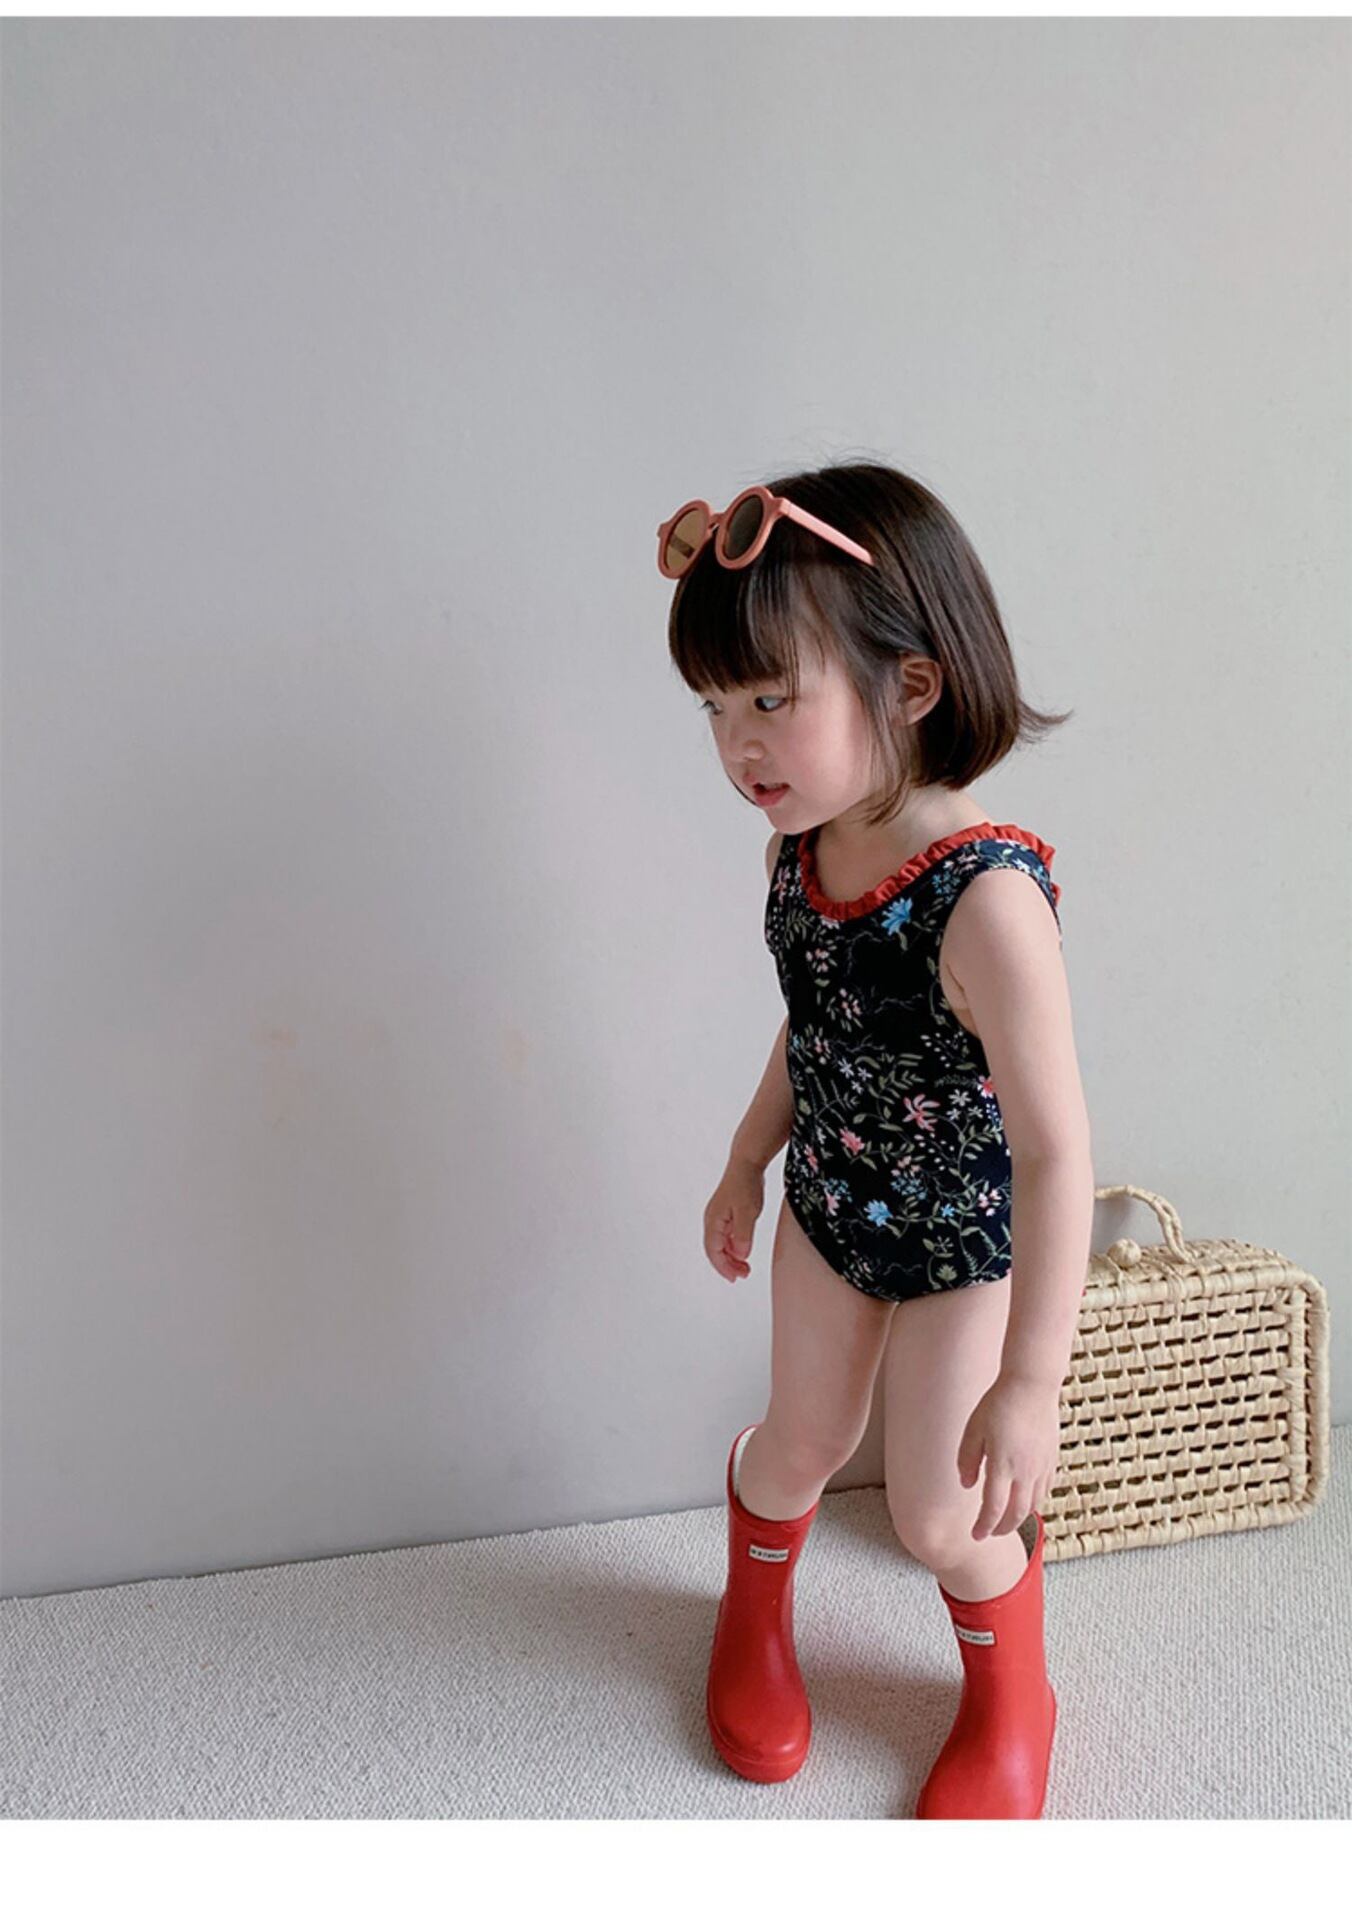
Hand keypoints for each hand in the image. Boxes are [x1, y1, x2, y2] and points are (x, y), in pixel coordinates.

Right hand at [703, 1157, 765, 1282]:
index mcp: (713, 1221)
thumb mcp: (748, 1212)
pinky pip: (726, 1236)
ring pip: (720, 1244)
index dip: (723, 1267)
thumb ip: (743, 1235)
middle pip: (715, 1250)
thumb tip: (740, 1255)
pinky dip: (733, 1247)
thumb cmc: (746, 1184)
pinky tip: (743, 1251)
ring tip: (745, 1267)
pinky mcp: (726, 1214)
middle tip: (743, 1275)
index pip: (714, 1251)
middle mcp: (712, 1220)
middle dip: (727, 1265)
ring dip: (731, 1258)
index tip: (735, 1278)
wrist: (747, 1163)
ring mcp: (718, 1217)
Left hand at [956, 1372, 1061, 1539]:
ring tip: (1005, 1521)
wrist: (1032, 1385)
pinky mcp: (1051, 1460)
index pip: (994, 1509)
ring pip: (1033, 1505)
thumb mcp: (974, 1429)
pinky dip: (1033, 1503)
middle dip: (1002, 1529)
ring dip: (1018, 1518)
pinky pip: (1044, 1491)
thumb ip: (967, 1460)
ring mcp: (1041, 1467)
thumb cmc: (999, 1403)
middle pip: (1016, 1514)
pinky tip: (1024, 1501)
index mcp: (1002, 1465)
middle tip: (989, 1533)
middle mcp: (1025, 1472)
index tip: (976, 1536)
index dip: (984, 1526)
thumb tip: (967, 1485)